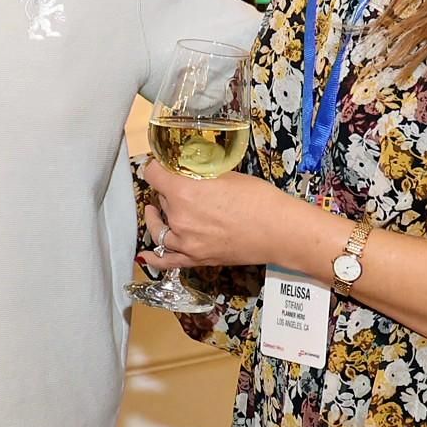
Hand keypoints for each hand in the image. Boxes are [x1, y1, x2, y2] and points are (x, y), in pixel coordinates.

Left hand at [139, 159, 310, 270]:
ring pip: (160, 228)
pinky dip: (154, 257)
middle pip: (160, 199)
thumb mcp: (226, 175)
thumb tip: (189, 171)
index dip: (156, 166)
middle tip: (178, 185)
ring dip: (157, 217)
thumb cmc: (259, 199)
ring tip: (158, 210)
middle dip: (167, 190)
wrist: (279, 231)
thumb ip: (201, 174)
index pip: (153, 174)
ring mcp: (186, 242)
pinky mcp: (196, 259)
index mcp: (184, 191)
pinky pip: (166, 260)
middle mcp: (179, 218)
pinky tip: (147, 254)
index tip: (161, 166)